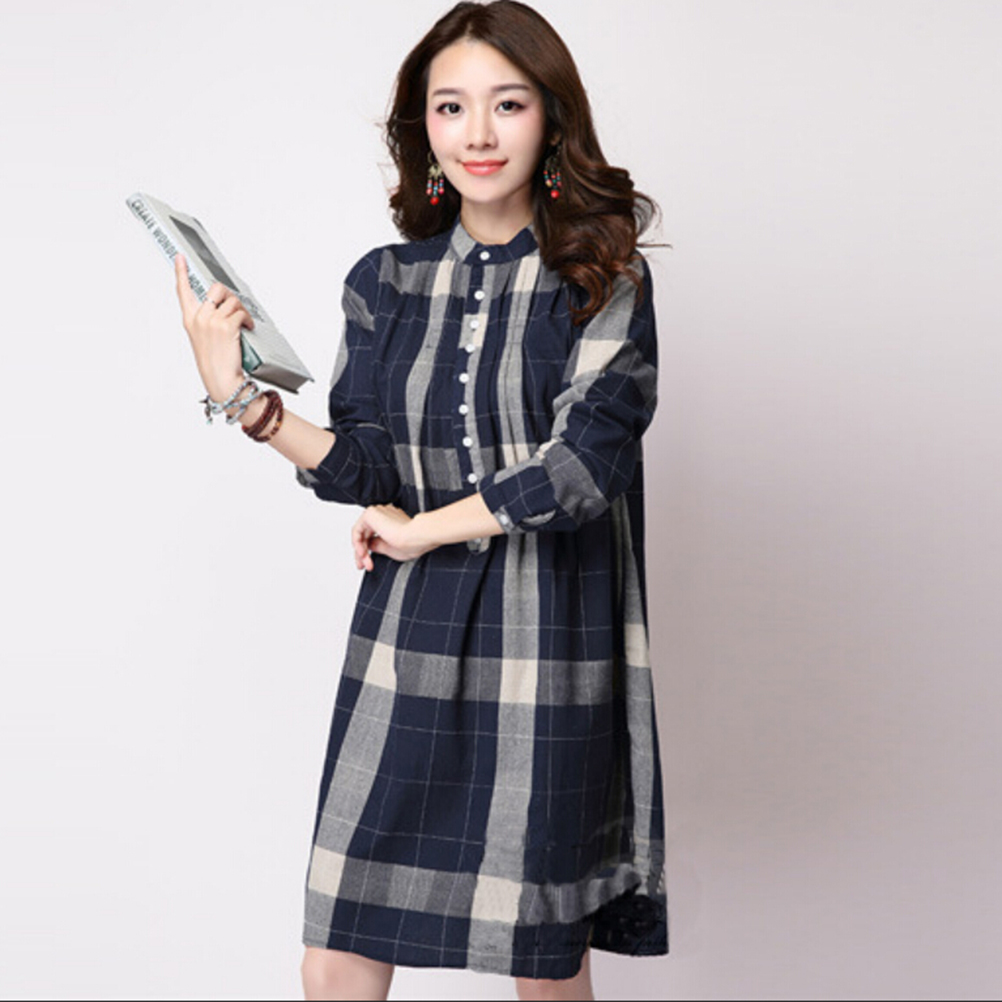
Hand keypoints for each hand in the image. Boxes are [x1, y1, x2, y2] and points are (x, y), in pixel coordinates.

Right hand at [173, 252, 254, 401]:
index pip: (182, 290)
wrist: (220, 378)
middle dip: (230, 296)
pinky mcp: (226, 326)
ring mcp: (212, 321)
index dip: (181, 272)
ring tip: (244, 323)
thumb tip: (223, 305)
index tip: (180, 257)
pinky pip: (241, 312)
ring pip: (232, 301)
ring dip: (242, 310)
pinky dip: (248, 320)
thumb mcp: (202, 337)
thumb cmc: (213, 360)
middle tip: (236, 308)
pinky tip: (248, 328)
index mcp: (189, 319)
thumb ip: (206, 319)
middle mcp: (198, 317)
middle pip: (216, 289)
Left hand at [352, 504, 435, 569]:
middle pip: (366, 535)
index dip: (369, 553)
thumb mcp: (391, 549)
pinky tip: (362, 552)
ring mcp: (378, 513)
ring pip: (361, 533)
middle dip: (363, 553)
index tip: (368, 564)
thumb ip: (378, 546)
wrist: (417, 535)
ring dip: (360, 550)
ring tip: (363, 562)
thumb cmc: (413, 542)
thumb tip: (368, 546)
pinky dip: (357, 542)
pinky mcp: (371, 514)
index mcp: (392, 521)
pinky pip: (357, 529)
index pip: (374, 537)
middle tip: (362, 565)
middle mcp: (384, 515)